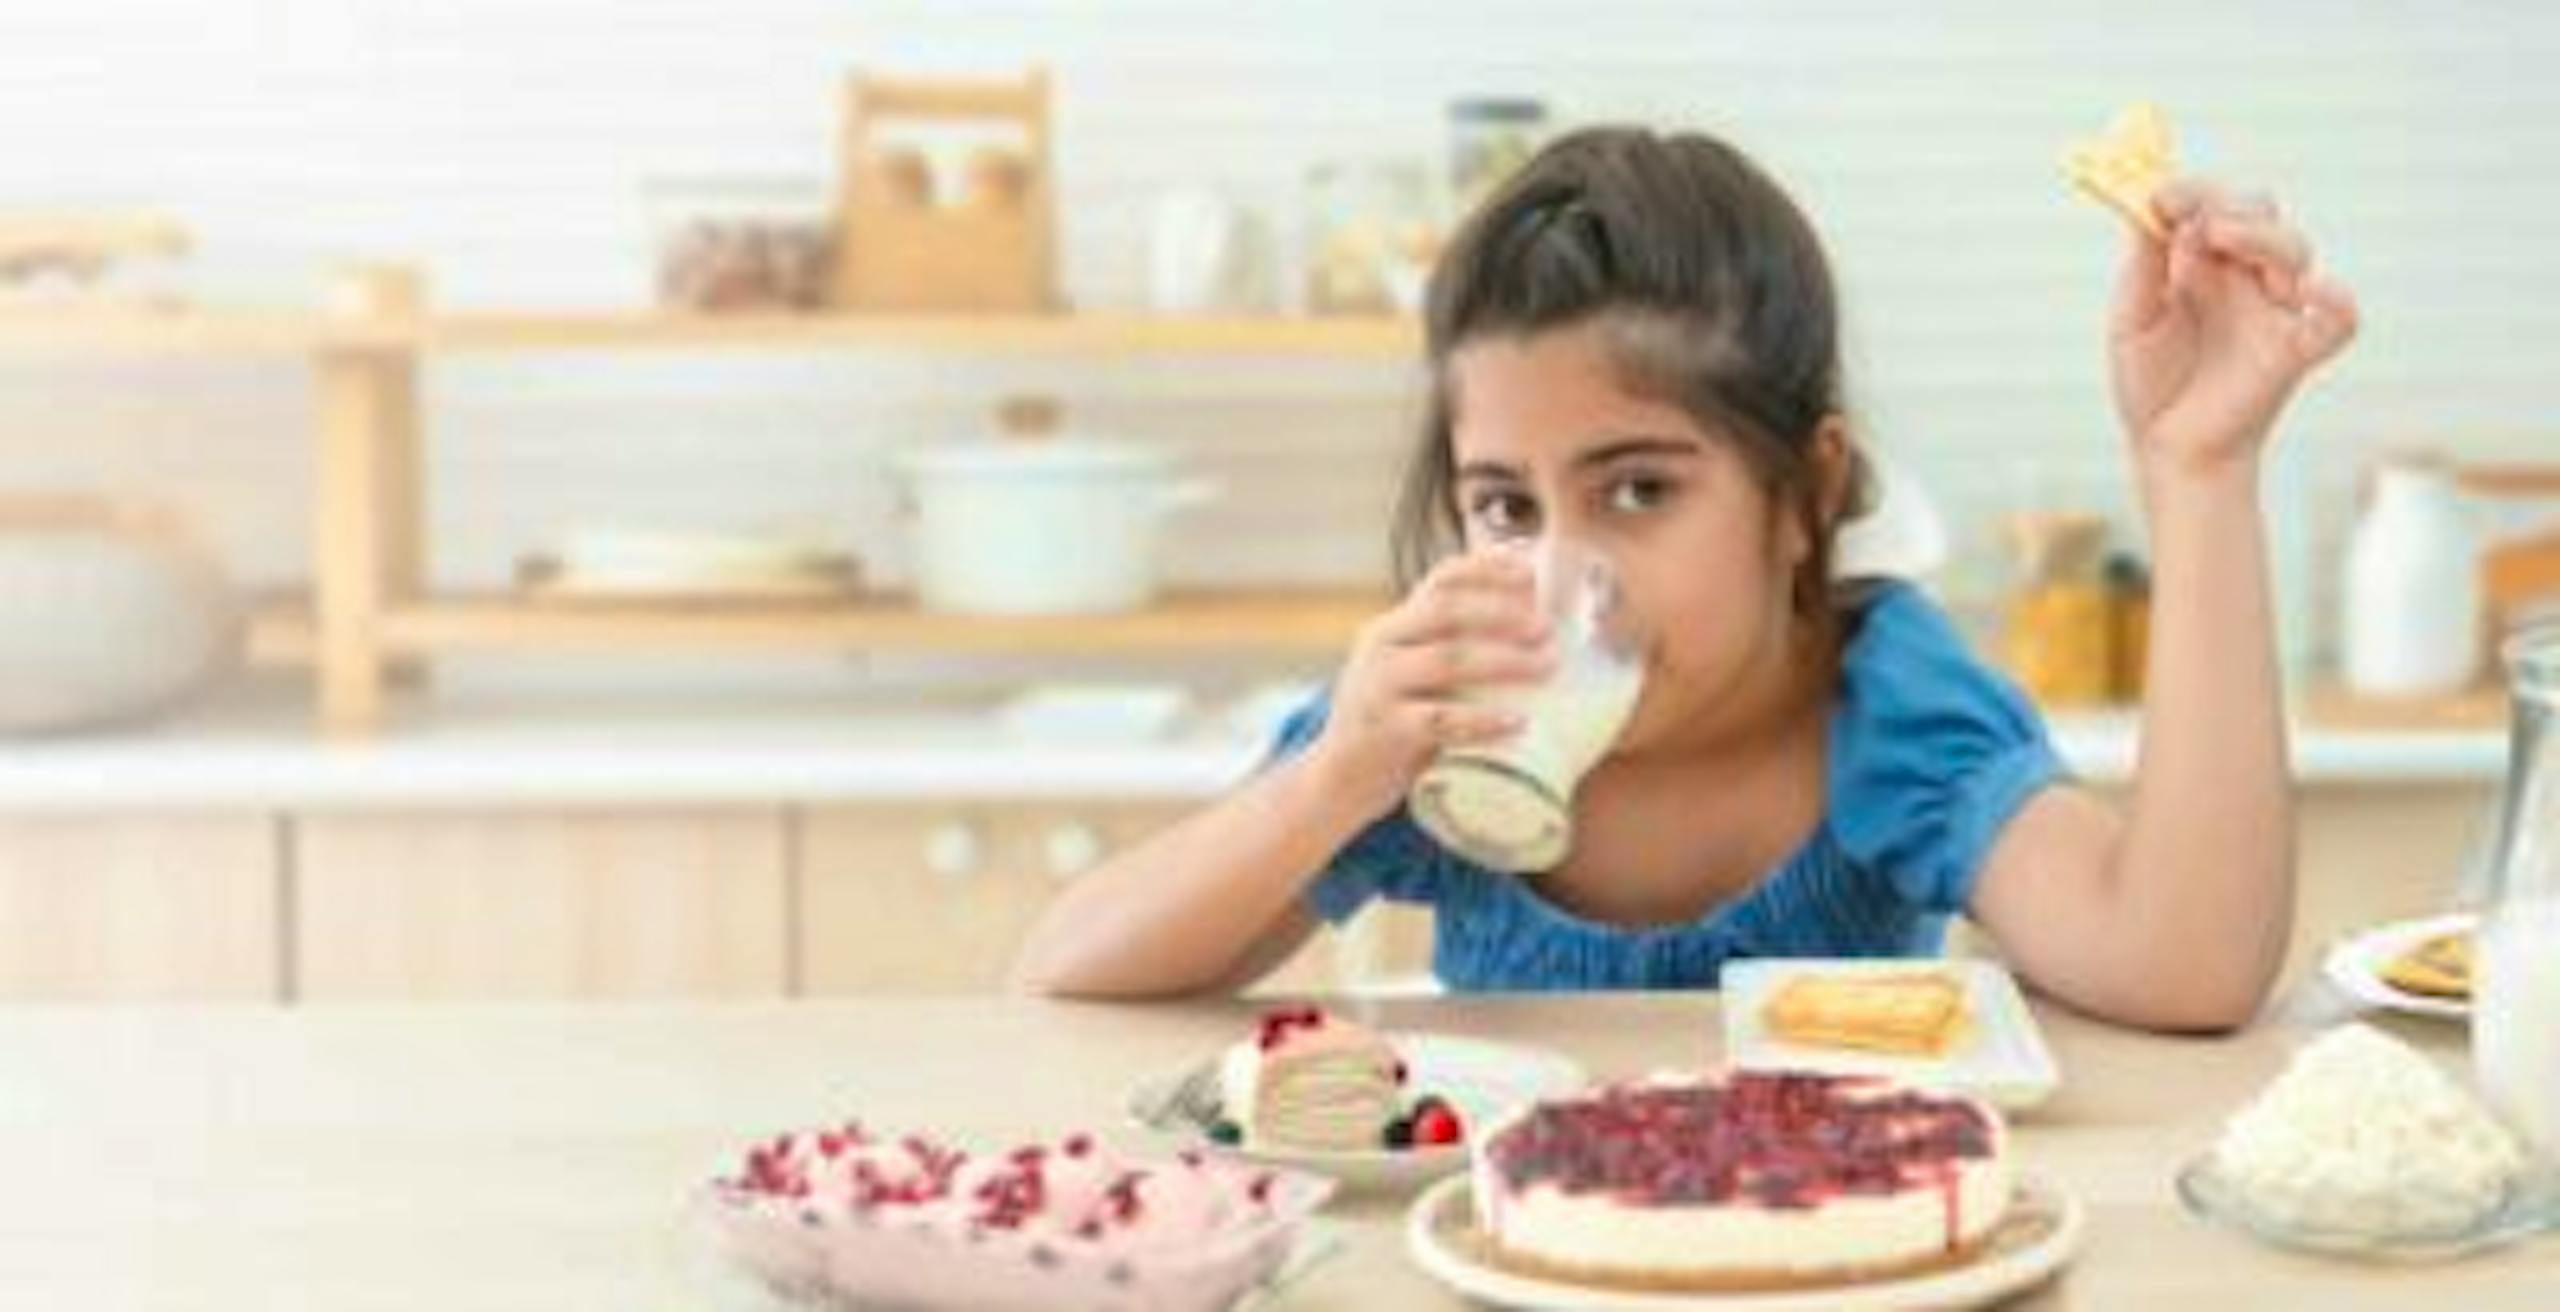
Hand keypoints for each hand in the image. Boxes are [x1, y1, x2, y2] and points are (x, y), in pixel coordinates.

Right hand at [1310, 548, 1554, 817]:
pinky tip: (1518, 722)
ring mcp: (1379, 687)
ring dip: (1505, 660)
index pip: (1440, 579)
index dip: (1488, 569)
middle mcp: (1381, 646)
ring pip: (1448, 660)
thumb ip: (1451, 652)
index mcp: (1393, 626)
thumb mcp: (1411, 675)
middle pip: (1446, 609)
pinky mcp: (1386, 731)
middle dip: (1503, 611)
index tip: (1533, 572)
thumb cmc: (1394, 724)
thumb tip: (1538, 637)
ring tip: (1548, 665)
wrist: (1338, 780)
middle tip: (1548, 627)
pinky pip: (1440, 720)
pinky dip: (1483, 720)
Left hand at [2109, 180, 2359, 480]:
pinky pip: (2337, 321)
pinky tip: (2317, 291)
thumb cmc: (2150, 380)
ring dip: (2261, 236)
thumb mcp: (2132, 318)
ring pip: (2293, 249)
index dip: (2191, 192)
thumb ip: (2145, 265)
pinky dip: (2337, 303)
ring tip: (2221, 238)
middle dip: (2229, 206)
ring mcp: (2274, 308)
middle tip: (2197, 219)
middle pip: (2258, 212)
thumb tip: (2151, 208)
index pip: (2209, 204)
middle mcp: (2243, 276)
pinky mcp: (2296, 349)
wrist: (2167, 446)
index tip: (2162, 196)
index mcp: (2201, 261)